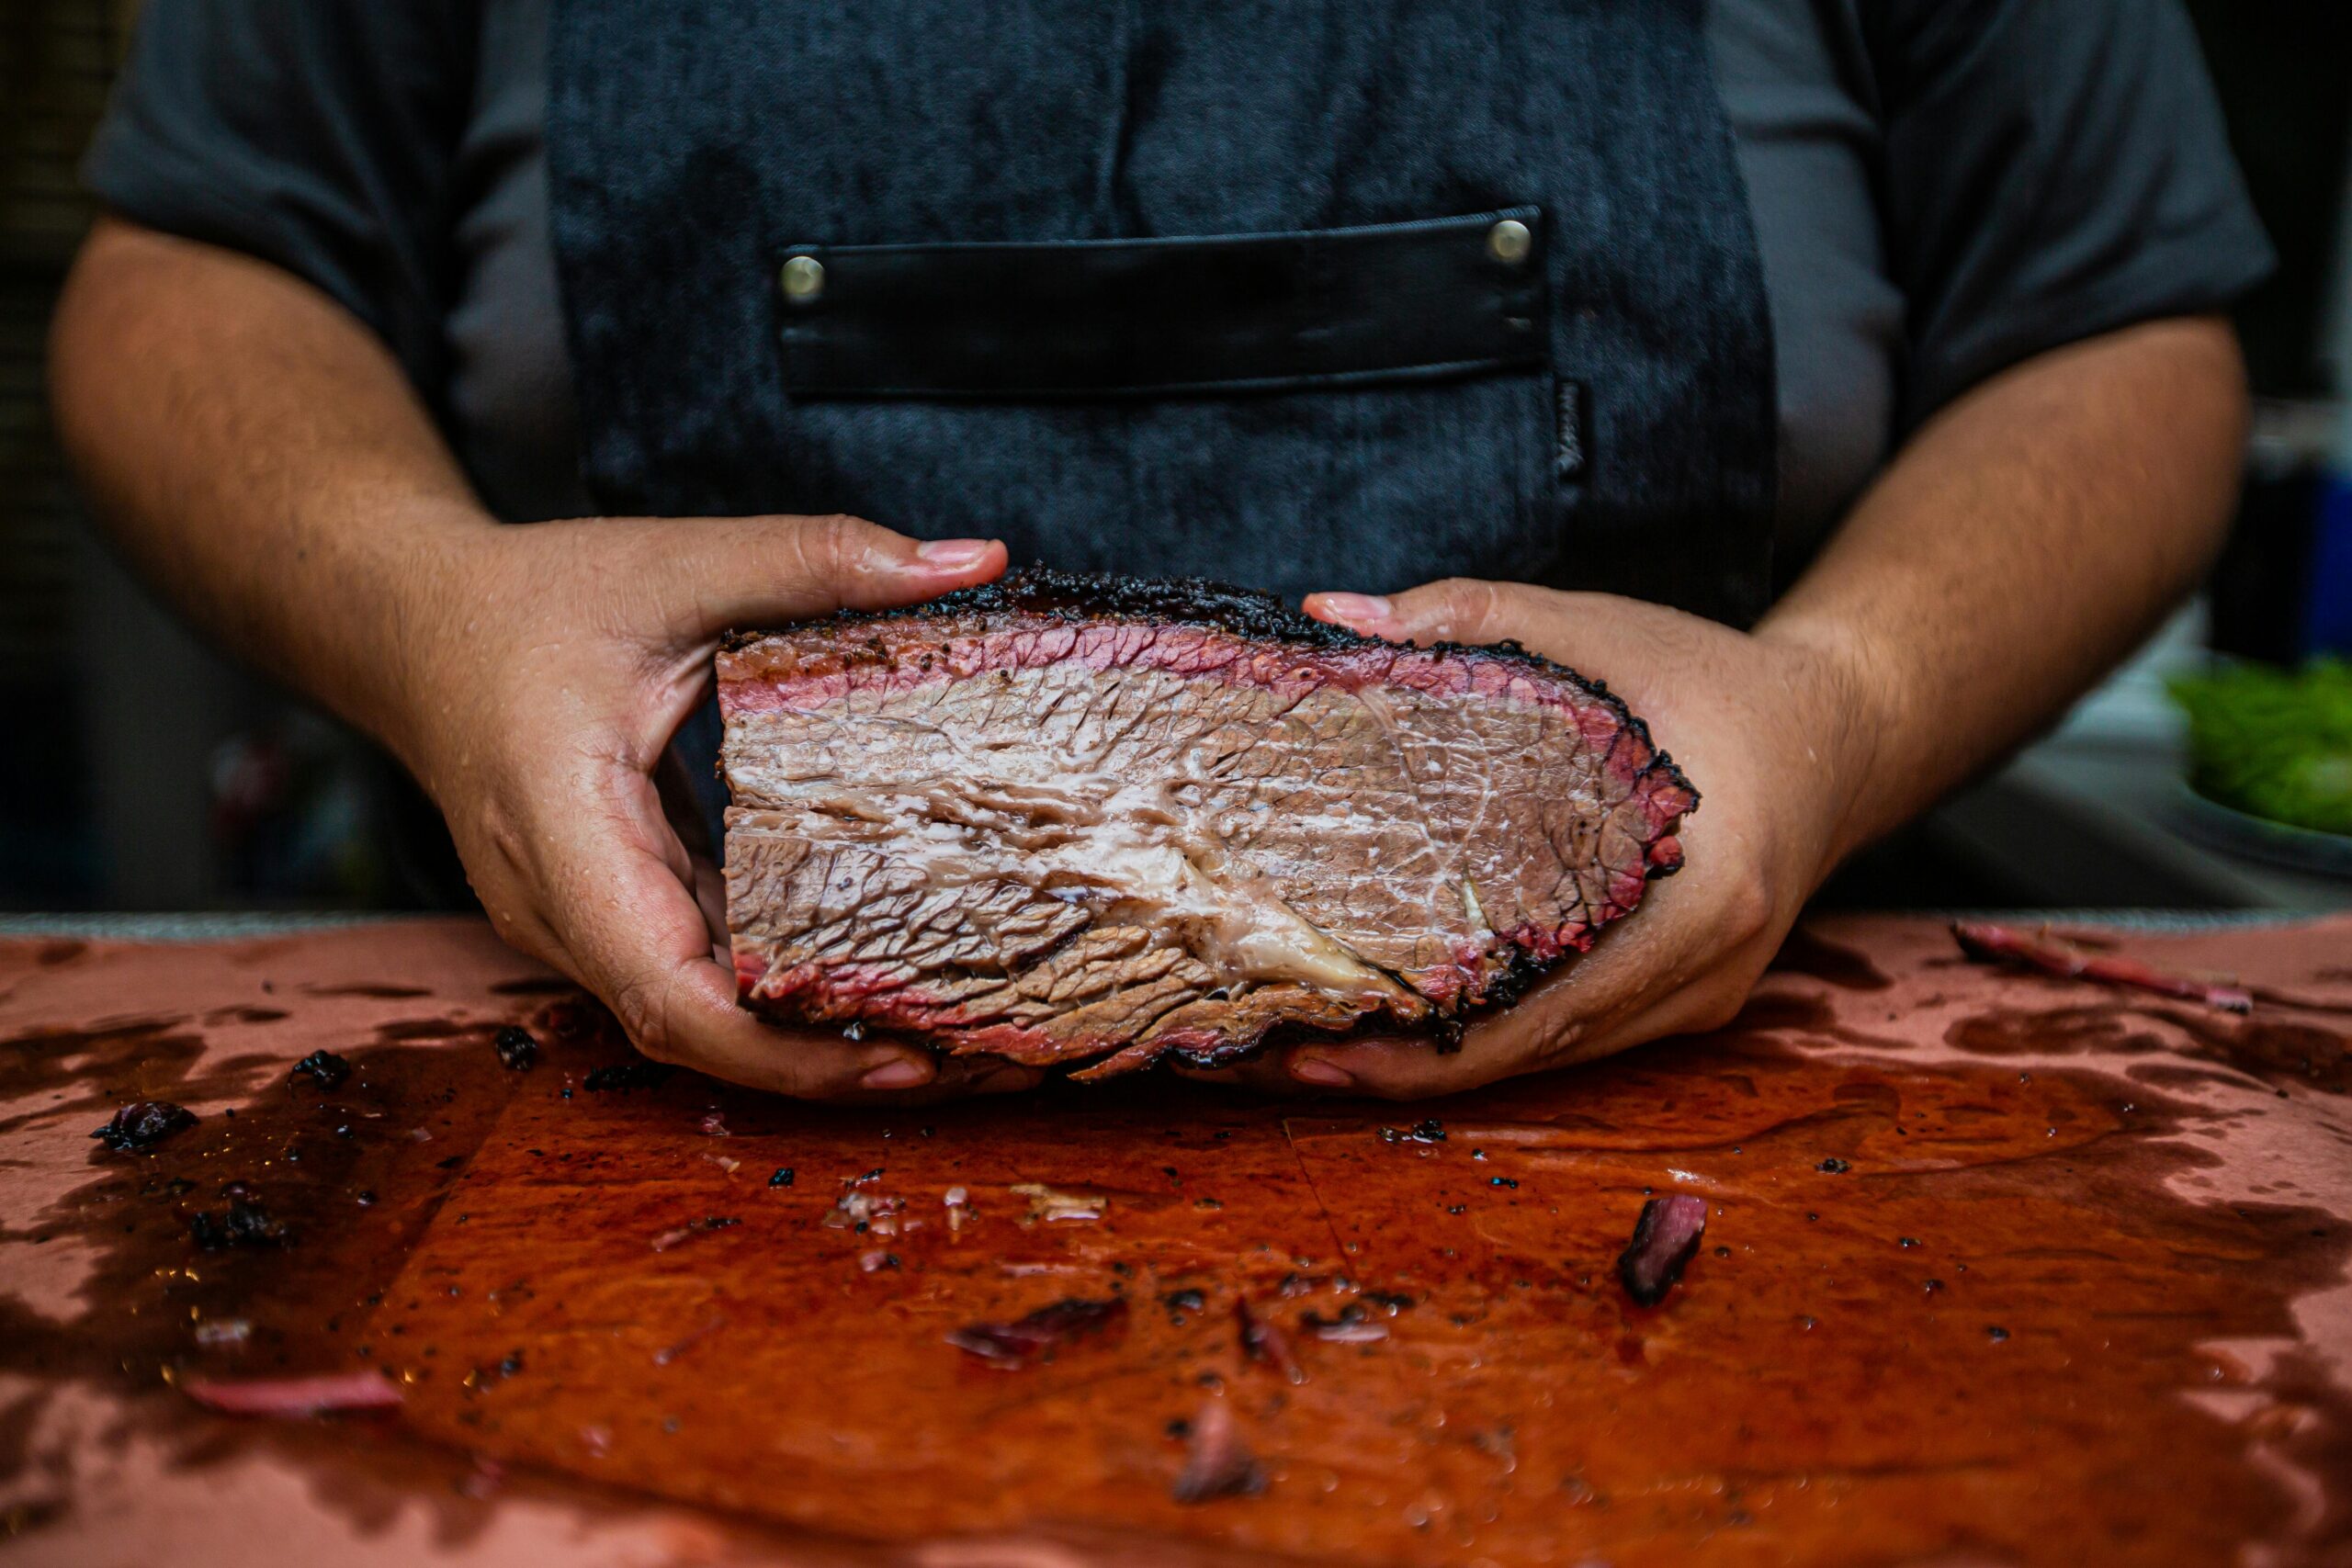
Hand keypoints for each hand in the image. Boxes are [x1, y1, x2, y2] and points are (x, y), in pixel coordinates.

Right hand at [386, 510, 1035, 1100]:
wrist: (412, 625)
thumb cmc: (530, 598)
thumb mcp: (678, 561)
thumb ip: (818, 557)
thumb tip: (977, 557)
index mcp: (566, 829)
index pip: (667, 991)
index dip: (779, 1050)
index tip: (892, 1058)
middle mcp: (559, 903)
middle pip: (695, 1027)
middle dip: (824, 1065)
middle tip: (965, 1063)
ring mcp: (575, 920)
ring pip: (696, 1013)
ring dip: (809, 1037)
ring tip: (947, 1040)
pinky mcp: (606, 910)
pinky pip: (694, 971)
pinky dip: (779, 986)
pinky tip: (877, 978)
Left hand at [1179, 578, 1886, 1098]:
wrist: (1841, 730)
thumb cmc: (1716, 680)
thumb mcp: (1598, 630)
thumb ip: (1470, 617)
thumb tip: (1327, 620)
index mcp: (1699, 896)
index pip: (1542, 1006)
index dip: (1424, 1044)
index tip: (1319, 1048)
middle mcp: (1706, 970)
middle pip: (1533, 1052)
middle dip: (1400, 1068)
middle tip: (1276, 1061)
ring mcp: (1702, 997)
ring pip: (1550, 1055)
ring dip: (1432, 1063)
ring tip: (1310, 1054)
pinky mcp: (1688, 999)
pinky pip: (1575, 1033)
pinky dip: (1487, 1036)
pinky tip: (1399, 1024)